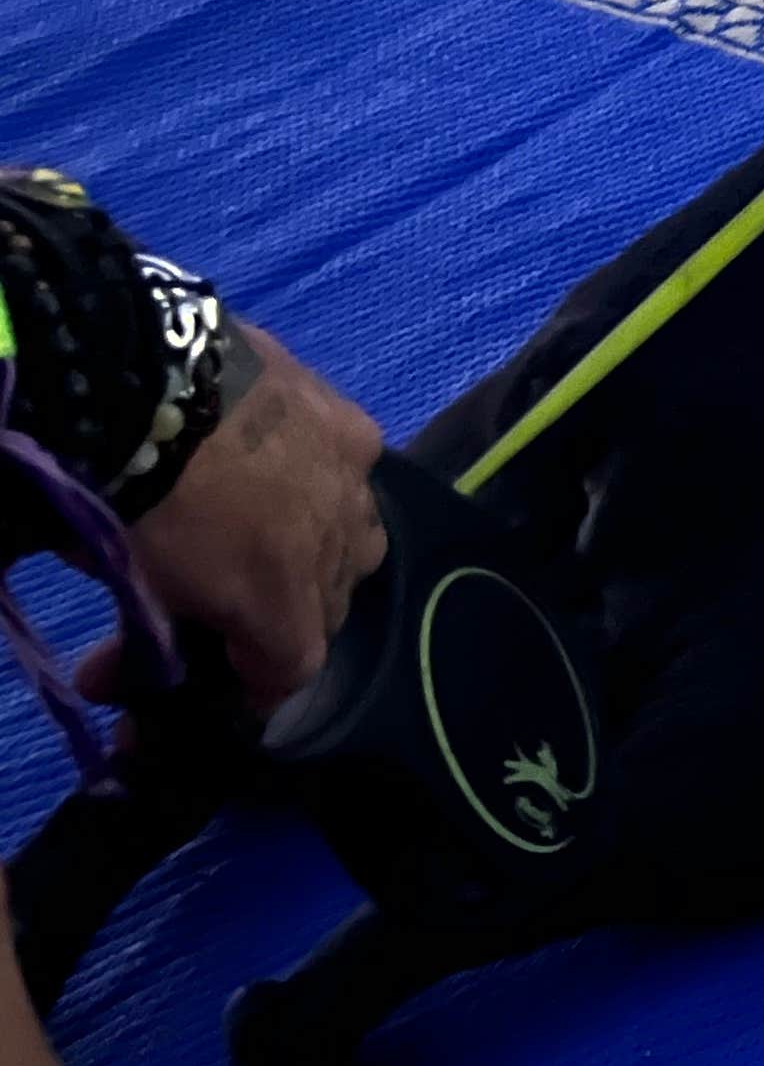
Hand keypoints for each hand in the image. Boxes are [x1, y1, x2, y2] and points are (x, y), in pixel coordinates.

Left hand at [75, 321, 381, 715]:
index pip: (292, 668)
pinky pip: (353, 471)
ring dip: (320, 547)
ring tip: (271, 527)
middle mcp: (343, 553)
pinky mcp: (355, 425)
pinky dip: (326, 480)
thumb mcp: (133, 584)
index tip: (222, 674)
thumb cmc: (135, 499)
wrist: (151, 383)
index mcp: (283, 603)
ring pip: (357, 540)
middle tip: (233, 596)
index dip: (258, 680)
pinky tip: (290, 465)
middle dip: (288, 612)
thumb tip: (105, 683)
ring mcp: (357, 485)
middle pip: (331, 606)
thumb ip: (143, 637)